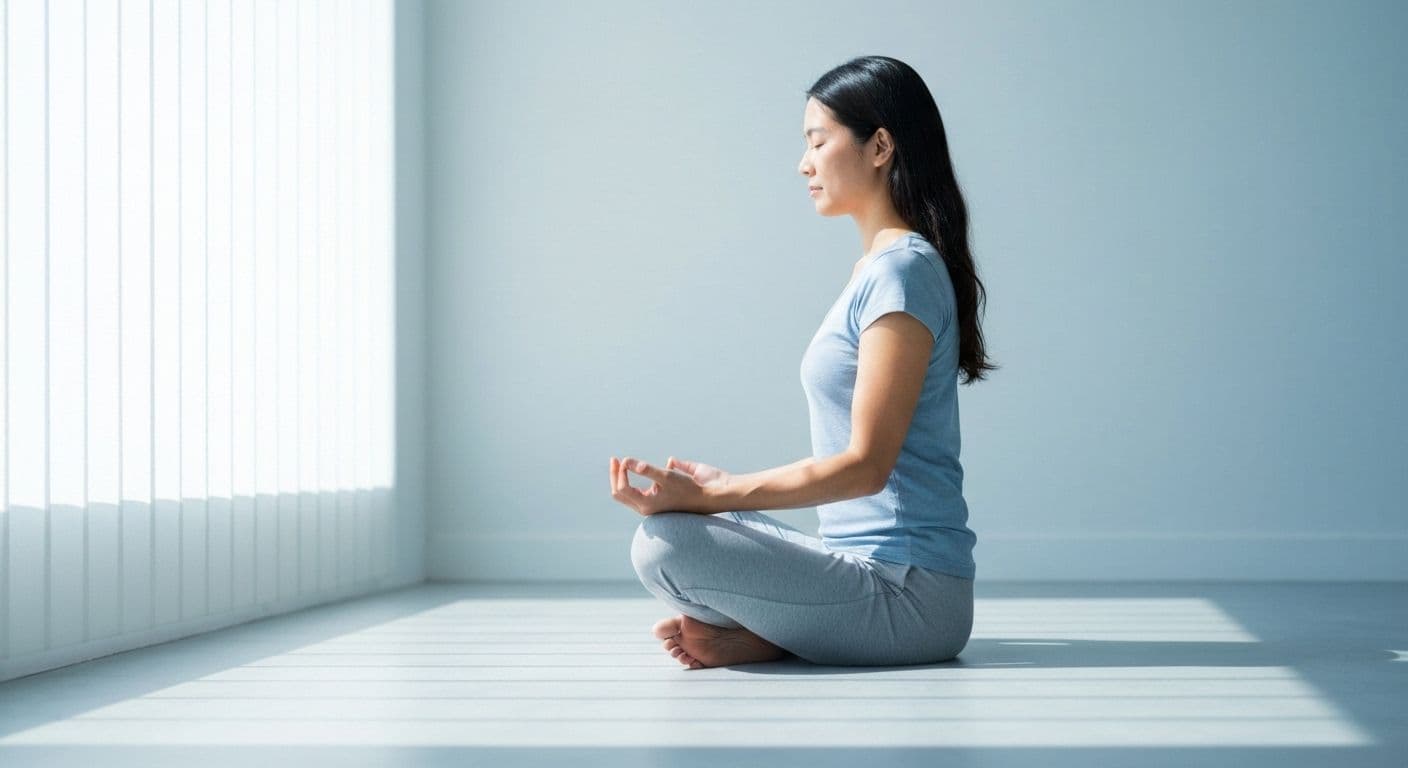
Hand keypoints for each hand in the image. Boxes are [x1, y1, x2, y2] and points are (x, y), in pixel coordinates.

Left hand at [609, 455, 730, 515]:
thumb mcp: (667, 477)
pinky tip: (669, 464)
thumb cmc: (689, 489)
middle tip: (615, 460)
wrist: (712, 496)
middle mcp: (648, 505)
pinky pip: (648, 487)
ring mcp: (655, 501)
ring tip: (625, 463)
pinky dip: (648, 474)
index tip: (623, 459)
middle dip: (616, 476)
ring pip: (631, 492)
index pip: (621, 489)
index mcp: (646, 504)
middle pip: (621, 493)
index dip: (619, 473)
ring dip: (626, 477)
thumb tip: (626, 461)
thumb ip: (646, 469)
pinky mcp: (663, 495)